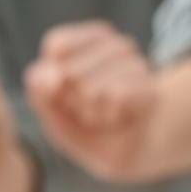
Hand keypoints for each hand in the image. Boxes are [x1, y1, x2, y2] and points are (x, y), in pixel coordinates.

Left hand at [24, 22, 158, 181]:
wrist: (123, 151)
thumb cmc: (82, 123)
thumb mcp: (50, 108)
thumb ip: (41, 89)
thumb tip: (55, 76)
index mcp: (88, 40)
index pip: (57, 44)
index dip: (50, 78)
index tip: (61, 91)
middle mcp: (115, 44)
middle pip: (68, 72)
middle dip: (69, 100)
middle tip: (84, 108)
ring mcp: (136, 63)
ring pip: (90, 88)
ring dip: (87, 112)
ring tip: (99, 115)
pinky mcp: (149, 88)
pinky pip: (114, 97)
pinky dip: (106, 116)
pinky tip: (113, 119)